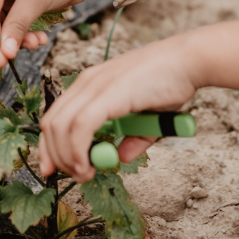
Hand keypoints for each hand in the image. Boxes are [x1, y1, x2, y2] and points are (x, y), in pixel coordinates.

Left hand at [36, 36, 199, 180]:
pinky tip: (87, 165)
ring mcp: (95, 86)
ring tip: (84, 174)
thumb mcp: (147, 117)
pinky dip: (78, 149)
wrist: (189, 61)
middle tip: (75, 176)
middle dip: (56, 155)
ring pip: (62, 127)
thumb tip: (121, 157)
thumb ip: (133, 137)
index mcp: (90, 84)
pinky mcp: (109, 93)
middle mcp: (87, 82)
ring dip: (67, 157)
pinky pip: (81, 126)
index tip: (55, 169)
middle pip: (52, 123)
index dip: (50, 145)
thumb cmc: (170, 83)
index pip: (56, 117)